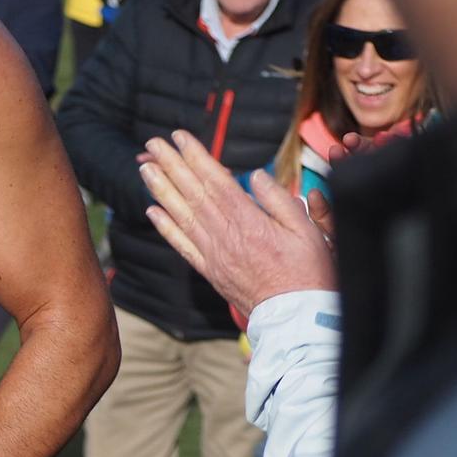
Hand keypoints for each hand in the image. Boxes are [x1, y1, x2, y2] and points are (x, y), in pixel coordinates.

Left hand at [136, 130, 334, 315]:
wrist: (298, 319)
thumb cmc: (311, 274)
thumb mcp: (308, 231)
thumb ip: (279, 201)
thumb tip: (254, 175)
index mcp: (251, 222)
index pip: (216, 181)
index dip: (196, 157)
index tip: (180, 137)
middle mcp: (226, 236)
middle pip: (193, 193)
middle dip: (172, 165)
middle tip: (153, 143)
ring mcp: (215, 255)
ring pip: (182, 216)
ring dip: (162, 190)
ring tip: (145, 168)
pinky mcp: (211, 272)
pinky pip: (183, 246)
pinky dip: (166, 227)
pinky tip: (153, 211)